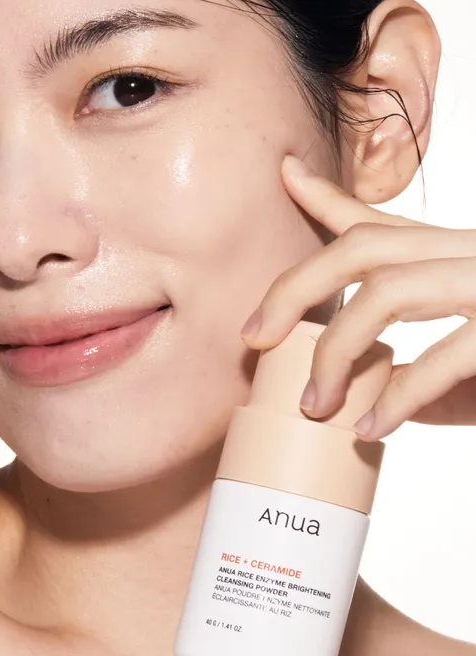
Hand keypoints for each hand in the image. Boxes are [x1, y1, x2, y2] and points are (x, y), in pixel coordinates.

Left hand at [241, 155, 475, 441]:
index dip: (327, 198)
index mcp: (456, 259)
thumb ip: (428, 381)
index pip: (380, 222)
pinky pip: (449, 351)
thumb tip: (379, 406)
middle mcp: (473, 257)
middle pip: (364, 247)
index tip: (284, 176)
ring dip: (340, 350)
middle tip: (253, 337)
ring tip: (315, 406)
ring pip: (390, 291)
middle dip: (296, 287)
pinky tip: (374, 427)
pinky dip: (404, 393)